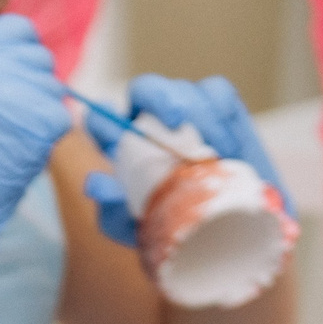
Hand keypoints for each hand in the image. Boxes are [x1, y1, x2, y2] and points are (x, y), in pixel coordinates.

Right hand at [0, 14, 68, 273]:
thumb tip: (13, 54)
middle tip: (9, 117)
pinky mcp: (41, 122)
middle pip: (39, 58)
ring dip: (40, 111)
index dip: (20, 51)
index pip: (16, 29)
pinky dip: (47, 135)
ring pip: (53, 88)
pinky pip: (61, 116)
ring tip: (11, 136)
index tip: (13, 75)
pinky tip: (22, 149)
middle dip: (31, 85)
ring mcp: (17, 95)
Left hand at [81, 73, 293, 247]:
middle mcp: (149, 123)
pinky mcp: (220, 108)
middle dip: (158, 97)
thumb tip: (92, 184)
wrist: (230, 234)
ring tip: (211, 151)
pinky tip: (227, 146)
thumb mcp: (137, 229)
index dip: (102, 119)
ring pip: (184, 89)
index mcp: (121, 148)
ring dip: (198, 113)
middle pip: (144, 89)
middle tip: (176, 120)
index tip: (114, 133)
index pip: (100, 121)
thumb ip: (111, 211)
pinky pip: (218, 93)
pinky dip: (222, 115)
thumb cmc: (176, 228)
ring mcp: (185, 111)